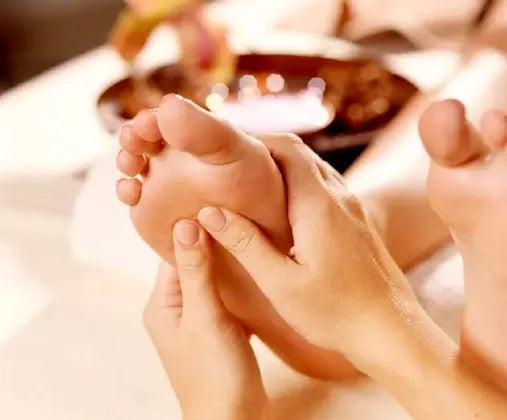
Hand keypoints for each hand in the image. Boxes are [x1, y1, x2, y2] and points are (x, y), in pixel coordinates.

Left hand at [143, 220, 265, 419]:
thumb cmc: (216, 373)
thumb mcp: (206, 316)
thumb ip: (197, 271)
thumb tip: (185, 222)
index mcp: (162, 305)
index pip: (173, 252)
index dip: (192, 226)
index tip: (216, 201)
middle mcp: (174, 312)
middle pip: (192, 264)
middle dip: (213, 242)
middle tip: (240, 213)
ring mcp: (196, 324)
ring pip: (211, 282)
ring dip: (227, 264)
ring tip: (251, 238)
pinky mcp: (217, 335)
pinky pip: (225, 300)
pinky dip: (238, 286)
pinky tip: (256, 273)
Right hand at [195, 134, 419, 359]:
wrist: (391, 330)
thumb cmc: (336, 313)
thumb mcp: (282, 285)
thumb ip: (246, 245)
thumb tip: (210, 212)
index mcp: (318, 204)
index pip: (286, 148)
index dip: (253, 139)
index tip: (224, 151)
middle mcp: (339, 197)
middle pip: (299, 153)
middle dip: (264, 150)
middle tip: (229, 166)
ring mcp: (352, 208)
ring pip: (314, 169)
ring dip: (283, 168)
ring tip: (248, 184)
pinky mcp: (357, 223)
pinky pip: (326, 188)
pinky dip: (299, 185)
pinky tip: (281, 211)